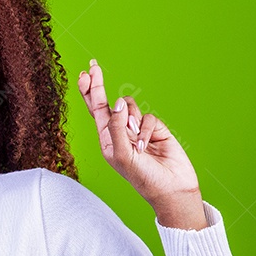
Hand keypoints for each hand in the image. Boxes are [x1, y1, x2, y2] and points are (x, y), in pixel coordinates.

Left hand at [76, 59, 199, 205]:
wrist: (170, 188)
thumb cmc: (142, 177)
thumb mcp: (121, 154)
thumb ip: (116, 127)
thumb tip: (117, 101)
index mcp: (106, 140)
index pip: (95, 111)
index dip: (89, 91)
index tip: (84, 73)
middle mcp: (120, 133)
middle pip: (108, 103)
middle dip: (99, 85)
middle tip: (93, 66)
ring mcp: (137, 130)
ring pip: (130, 107)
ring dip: (131, 117)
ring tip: (134, 138)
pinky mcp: (155, 129)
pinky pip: (149, 117)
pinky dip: (147, 129)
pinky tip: (147, 145)